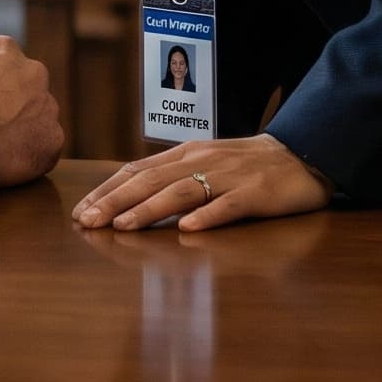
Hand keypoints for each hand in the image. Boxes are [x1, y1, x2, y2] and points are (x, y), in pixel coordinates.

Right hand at [0, 35, 63, 188]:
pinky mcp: (53, 140)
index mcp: (4, 50)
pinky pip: (44, 148)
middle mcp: (34, 72)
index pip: (2, 65)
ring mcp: (47, 107)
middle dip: (11, 106)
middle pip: (26, 90)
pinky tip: (6, 164)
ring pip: (38, 119)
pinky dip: (29, 156)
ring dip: (22, 131)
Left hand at [71, 134, 331, 232]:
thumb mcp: (204, 164)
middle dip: (115, 201)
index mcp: (185, 154)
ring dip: (150, 208)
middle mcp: (201, 160)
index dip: (107, 190)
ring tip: (123, 224)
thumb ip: (172, 177)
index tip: (81, 210)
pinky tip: (188, 228)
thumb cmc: (246, 165)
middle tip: (87, 221)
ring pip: (182, 191)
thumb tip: (128, 198)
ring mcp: (229, 176)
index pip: (137, 170)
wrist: (300, 154)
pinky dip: (208, 216)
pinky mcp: (257, 193)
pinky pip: (229, 205)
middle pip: (151, 180)